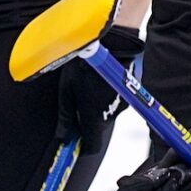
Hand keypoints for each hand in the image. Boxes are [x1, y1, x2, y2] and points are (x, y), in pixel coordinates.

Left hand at [56, 32, 137, 155]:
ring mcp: (122, 105)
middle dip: (87, 122)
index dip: (82, 147)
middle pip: (98, 129)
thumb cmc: (86, 64)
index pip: (91, 147)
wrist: (111, 43)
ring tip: (87, 87)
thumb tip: (63, 137)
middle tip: (76, 104)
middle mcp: (111, 115)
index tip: (74, 142)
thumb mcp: (67, 90)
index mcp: (95, 118)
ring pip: (106, 115)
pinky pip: (114, 103)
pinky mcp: (128, 94)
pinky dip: (106, 98)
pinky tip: (99, 81)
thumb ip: (66, 117)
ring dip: (97, 108)